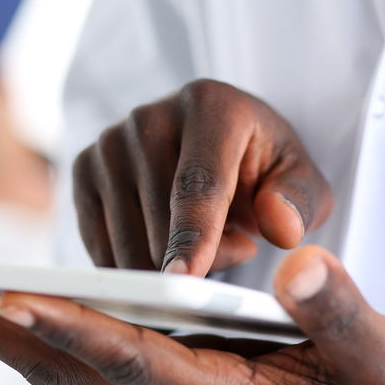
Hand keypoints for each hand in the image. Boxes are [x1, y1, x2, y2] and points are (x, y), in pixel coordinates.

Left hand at [0, 246, 384, 384]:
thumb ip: (344, 314)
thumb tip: (303, 263)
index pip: (130, 360)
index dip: (72, 326)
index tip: (11, 293)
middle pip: (62, 366)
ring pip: (58, 362)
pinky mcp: (159, 375)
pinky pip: (78, 354)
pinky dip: (33, 326)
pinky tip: (5, 298)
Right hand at [75, 79, 332, 275]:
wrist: (214, 146)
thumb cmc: (262, 169)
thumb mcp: (301, 182)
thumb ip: (300, 203)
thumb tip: (280, 225)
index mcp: (210, 105)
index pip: (198, 183)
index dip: (193, 235)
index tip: (185, 278)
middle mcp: (149, 116)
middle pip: (159, 219)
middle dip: (197, 260)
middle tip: (236, 246)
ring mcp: (109, 142)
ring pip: (126, 238)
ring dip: (166, 264)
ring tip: (204, 241)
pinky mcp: (83, 168)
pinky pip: (99, 244)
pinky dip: (133, 262)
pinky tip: (164, 243)